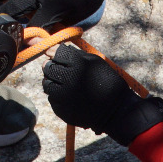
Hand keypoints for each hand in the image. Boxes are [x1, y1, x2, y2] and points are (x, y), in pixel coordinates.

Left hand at [41, 46, 162, 146]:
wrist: (115, 111)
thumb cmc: (107, 82)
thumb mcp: (96, 62)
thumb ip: (75, 54)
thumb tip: (53, 50)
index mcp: (78, 65)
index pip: (56, 53)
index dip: (58, 54)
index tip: (62, 58)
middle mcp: (68, 79)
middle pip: (48, 68)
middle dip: (53, 67)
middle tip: (62, 71)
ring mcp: (63, 96)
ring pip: (46, 84)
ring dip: (53, 82)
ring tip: (65, 84)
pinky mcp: (61, 110)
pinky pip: (52, 98)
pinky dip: (57, 96)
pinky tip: (70, 97)